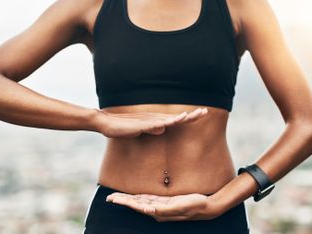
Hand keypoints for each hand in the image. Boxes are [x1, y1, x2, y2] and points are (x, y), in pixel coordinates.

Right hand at [94, 107, 208, 137]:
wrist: (106, 123)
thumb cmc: (123, 127)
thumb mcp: (141, 130)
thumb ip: (152, 129)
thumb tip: (163, 129)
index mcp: (156, 121)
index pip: (176, 119)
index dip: (189, 117)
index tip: (202, 114)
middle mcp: (154, 119)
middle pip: (176, 117)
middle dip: (191, 115)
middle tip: (205, 111)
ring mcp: (147, 121)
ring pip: (167, 120)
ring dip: (179, 118)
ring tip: (193, 115)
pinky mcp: (140, 125)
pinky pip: (154, 124)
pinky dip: (163, 123)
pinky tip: (171, 122)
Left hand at [106, 191, 218, 221]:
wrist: (207, 207)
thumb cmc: (194, 206)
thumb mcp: (179, 207)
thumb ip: (163, 209)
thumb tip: (147, 210)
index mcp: (158, 212)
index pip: (136, 206)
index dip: (124, 202)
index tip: (112, 199)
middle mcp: (157, 210)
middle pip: (135, 204)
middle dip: (122, 200)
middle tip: (109, 197)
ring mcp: (161, 206)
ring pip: (140, 202)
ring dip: (129, 199)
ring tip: (118, 197)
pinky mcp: (166, 202)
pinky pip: (149, 199)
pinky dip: (140, 197)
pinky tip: (135, 197)